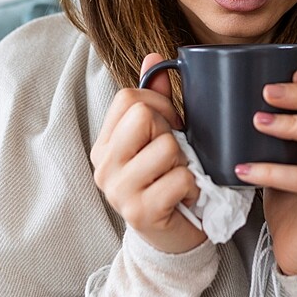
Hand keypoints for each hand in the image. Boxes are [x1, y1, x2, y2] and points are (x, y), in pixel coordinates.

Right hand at [90, 53, 206, 253]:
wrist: (170, 240)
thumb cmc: (165, 183)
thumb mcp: (157, 140)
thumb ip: (155, 100)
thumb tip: (155, 56)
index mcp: (104, 145)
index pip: (127, 98)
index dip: (158, 104)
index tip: (170, 125)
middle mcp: (104, 166)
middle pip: (144, 116)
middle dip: (170, 132)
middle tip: (174, 155)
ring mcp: (119, 190)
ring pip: (167, 147)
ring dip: (185, 162)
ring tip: (180, 177)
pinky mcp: (140, 212)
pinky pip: (180, 178)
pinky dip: (193, 186)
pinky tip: (186, 196)